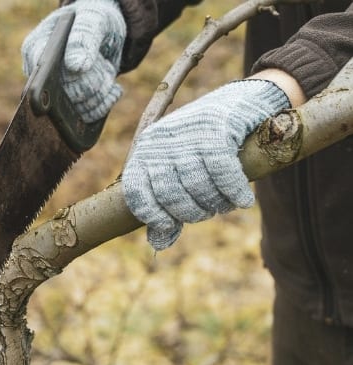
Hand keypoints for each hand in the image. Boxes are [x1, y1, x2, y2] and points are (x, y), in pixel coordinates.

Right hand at [21, 0, 125, 122]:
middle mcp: (39, 74)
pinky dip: (105, 104)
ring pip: (78, 109)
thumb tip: (75, 66)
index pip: (46, 76)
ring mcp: (53, 92)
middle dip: (93, 82)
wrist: (103, 29)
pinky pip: (86, 117)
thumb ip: (83, 38)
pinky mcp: (68, 104)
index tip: (86, 68)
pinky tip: (112, 89)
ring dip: (101, 93)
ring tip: (106, 72)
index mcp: (34, 49)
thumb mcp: (92, 20)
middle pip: (67, 95)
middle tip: (101, 63)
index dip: (72, 77)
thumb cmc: (92, 19)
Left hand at [122, 80, 290, 249]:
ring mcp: (188, 133)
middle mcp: (162, 141)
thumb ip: (168, 207)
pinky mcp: (218, 128)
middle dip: (192, 211)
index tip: (170, 224)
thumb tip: (157, 245)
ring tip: (226, 202)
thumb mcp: (181, 172)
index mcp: (146, 151)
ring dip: (216, 202)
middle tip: (209, 209)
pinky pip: (222, 173)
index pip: (136, 192)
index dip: (152, 215)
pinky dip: (234, 191)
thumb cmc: (208, 144)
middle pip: (170, 194)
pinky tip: (242, 199)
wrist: (246, 101)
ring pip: (197, 186)